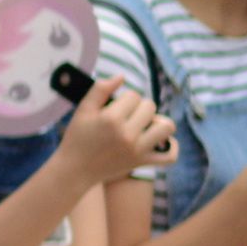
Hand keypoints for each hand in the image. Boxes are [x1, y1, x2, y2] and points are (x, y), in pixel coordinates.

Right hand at [59, 77, 175, 187]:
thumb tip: (122, 76)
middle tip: (126, 117)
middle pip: (150, 107)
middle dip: (139, 108)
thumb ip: (100, 89)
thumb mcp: (83, 110)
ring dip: (158, 122)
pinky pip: (170, 155)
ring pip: (166, 126)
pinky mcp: (143, 162)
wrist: (75, 169)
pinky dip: (171, 146)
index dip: (124, 98)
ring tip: (145, 126)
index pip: (133, 96)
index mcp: (111, 119)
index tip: (113, 108)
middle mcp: (127, 134)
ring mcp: (137, 149)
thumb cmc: (77, 137)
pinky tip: (160, 140)